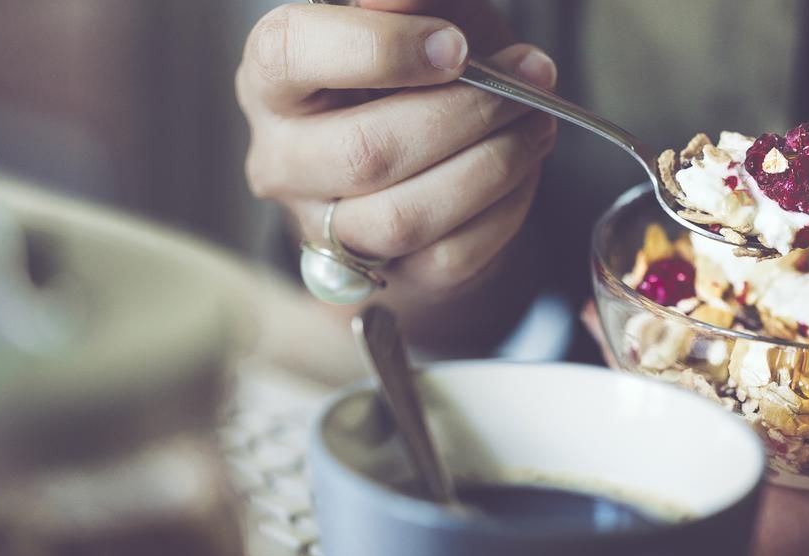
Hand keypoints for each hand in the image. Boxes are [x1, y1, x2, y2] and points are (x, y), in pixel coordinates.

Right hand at [237, 1, 555, 344]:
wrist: (427, 157)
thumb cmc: (414, 74)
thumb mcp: (423, 17)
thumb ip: (417, 1)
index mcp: (272, 80)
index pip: (290, 55)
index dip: (379, 50)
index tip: (453, 44)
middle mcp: (281, 159)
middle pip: (364, 150)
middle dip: (463, 113)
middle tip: (526, 80)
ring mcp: (324, 228)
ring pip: (404, 216)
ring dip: (492, 164)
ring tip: (536, 121)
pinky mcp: (380, 274)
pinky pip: (448, 254)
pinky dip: (503, 208)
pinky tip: (524, 168)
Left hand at [581, 302, 808, 555]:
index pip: (765, 516)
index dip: (689, 457)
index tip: (624, 378)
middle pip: (722, 491)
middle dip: (660, 416)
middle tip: (599, 328)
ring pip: (732, 487)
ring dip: (681, 419)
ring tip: (622, 337)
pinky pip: (755, 489)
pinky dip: (719, 433)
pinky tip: (689, 378)